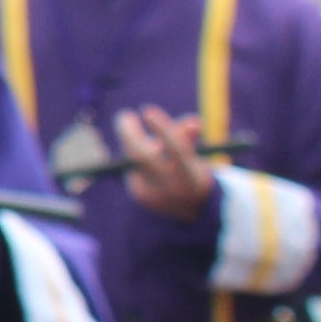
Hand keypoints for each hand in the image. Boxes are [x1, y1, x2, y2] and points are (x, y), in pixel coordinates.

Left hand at [114, 103, 220, 221]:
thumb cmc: (192, 173)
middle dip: (131, 135)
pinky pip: (132, 168)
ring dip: (135, 143)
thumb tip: (194, 121)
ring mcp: (155, 194)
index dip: (162, 129)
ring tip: (143, 137)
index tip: (147, 110)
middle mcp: (173, 187)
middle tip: (125, 116)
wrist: (191, 211)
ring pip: (136, 161)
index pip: (176, 149)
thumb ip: (190, 136)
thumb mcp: (195, 156)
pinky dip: (135, 156)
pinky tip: (142, 157)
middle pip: (144, 157)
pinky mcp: (141, 196)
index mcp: (193, 176)